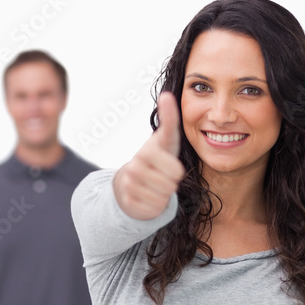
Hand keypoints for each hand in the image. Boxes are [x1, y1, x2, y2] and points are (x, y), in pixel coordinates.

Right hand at [113, 90, 185, 219]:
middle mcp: (134, 168)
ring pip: (163, 198)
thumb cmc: (155, 158)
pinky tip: (148, 196)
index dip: (175, 170)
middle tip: (162, 176)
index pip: (175, 170)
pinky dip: (155, 206)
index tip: (166, 164)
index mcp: (146, 152)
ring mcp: (129, 186)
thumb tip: (167, 94)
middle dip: (171, 183)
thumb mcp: (165, 140)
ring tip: (155, 185)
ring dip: (164, 194)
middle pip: (170, 185)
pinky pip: (154, 210)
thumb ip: (169, 119)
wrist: (130, 180)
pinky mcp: (128, 203)